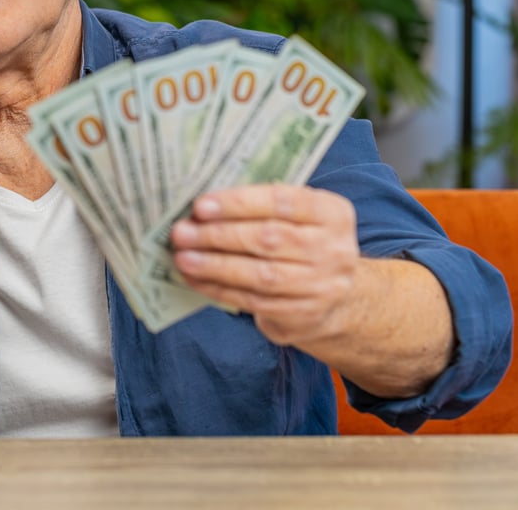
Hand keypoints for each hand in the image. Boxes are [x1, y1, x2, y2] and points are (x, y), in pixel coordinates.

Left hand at [170, 184, 360, 347]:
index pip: (283, 202)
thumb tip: (202, 207)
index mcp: (332, 213)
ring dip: (214, 265)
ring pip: (260, 274)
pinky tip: (195, 279)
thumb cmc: (301, 243)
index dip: (239, 203)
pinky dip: (219, 289)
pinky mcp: (303, 314)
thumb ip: (261, 207)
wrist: (335, 298)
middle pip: (268, 239)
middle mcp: (333, 249)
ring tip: (183, 257)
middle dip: (218, 235)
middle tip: (182, 232)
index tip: (201, 205)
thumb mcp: (297, 217)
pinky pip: (253, 301)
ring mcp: (321, 286)